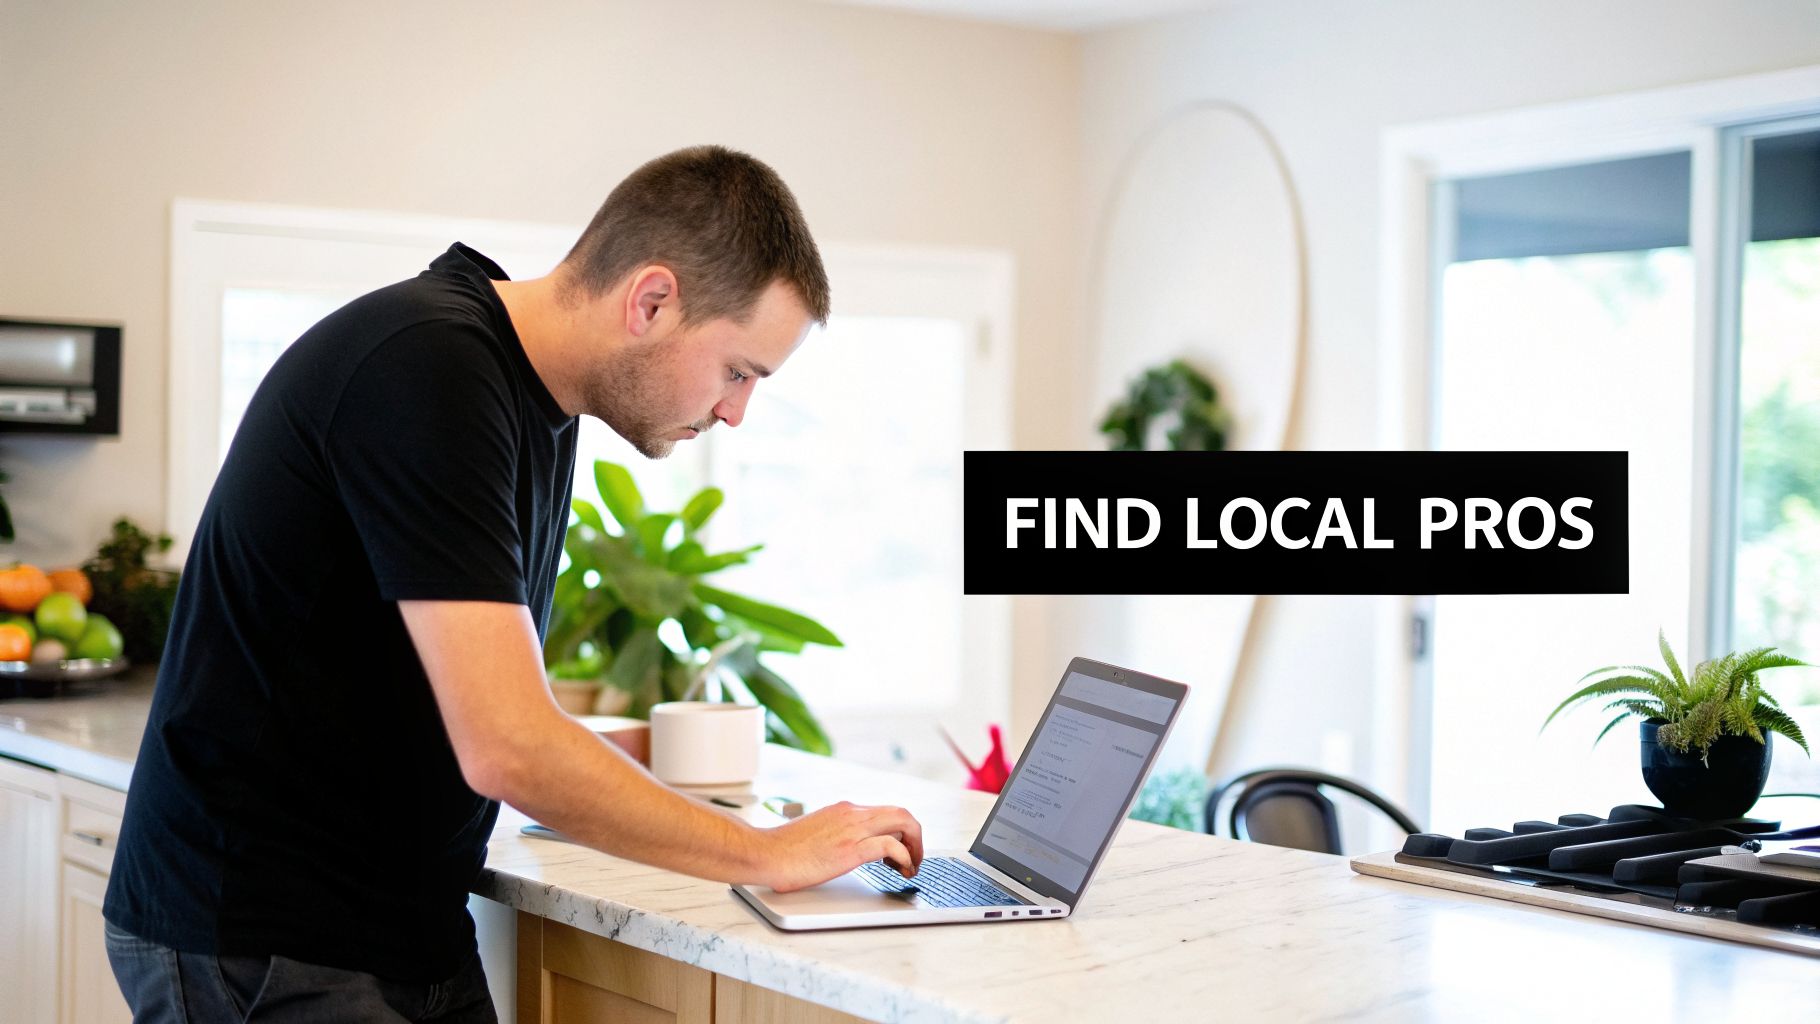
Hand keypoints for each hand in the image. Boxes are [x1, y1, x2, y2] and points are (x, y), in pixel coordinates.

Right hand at [754, 801, 924, 892]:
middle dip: (916, 836)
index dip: (901, 831)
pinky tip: (900, 870)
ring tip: (911, 868)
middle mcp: (852, 813)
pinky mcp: (850, 849)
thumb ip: (837, 833)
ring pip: (903, 823)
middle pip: (902, 813)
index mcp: (845, 809)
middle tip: (914, 859)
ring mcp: (852, 829)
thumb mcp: (818, 832)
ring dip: (915, 846)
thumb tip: (848, 847)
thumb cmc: (784, 850)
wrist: (766, 853)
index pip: (886, 811)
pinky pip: (891, 846)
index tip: (901, 850)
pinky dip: (904, 857)